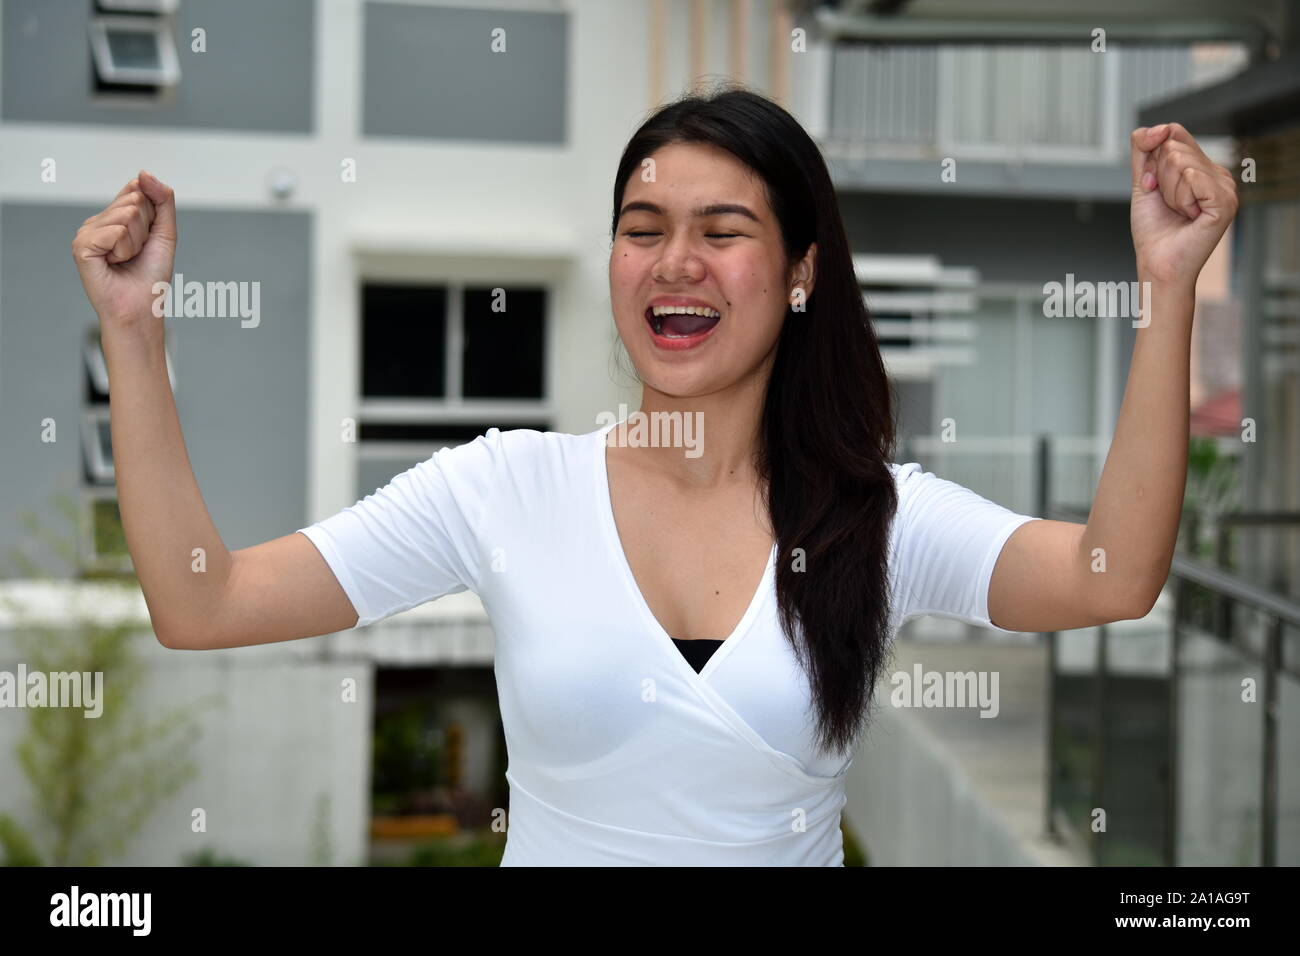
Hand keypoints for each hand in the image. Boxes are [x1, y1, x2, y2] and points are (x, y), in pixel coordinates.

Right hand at [71, 170, 177, 332]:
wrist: (142, 307)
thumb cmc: (151, 275)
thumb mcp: (165, 232)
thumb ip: (162, 199)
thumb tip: (142, 172)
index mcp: (114, 216)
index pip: (138, 191)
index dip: (153, 216)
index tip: (148, 238)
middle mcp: (98, 220)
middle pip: (135, 201)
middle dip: (146, 230)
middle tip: (137, 253)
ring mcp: (86, 231)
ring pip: (127, 215)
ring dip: (137, 242)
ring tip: (127, 260)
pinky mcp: (80, 245)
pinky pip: (115, 231)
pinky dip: (124, 250)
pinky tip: (114, 264)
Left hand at [1130, 123, 1237, 288]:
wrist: (1157, 263)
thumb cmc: (1153, 229)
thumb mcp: (1142, 181)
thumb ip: (1143, 149)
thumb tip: (1159, 126)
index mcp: (1202, 167)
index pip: (1174, 134)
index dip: (1154, 157)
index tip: (1154, 185)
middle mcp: (1218, 174)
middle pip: (1174, 147)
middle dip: (1159, 177)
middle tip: (1168, 204)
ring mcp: (1226, 187)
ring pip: (1181, 162)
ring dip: (1168, 191)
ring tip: (1178, 211)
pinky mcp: (1225, 201)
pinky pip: (1192, 177)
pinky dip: (1179, 198)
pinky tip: (1188, 215)